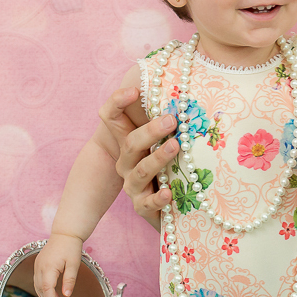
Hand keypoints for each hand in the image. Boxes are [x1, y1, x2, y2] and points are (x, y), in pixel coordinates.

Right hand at [34, 233, 83, 296]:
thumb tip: (67, 295)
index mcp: (49, 267)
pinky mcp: (38, 264)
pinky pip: (38, 280)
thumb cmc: (71, 247)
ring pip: (38, 286)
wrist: (65, 233)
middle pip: (41, 289)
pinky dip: (44, 288)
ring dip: (47, 295)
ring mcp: (37, 265)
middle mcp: (39, 267)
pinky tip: (52, 292)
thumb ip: (70, 280)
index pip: (47, 289)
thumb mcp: (74, 264)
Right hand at [99, 86, 175, 228]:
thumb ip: (169, 119)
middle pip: (131, 143)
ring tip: (175, 147)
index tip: (134, 89)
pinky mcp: (143, 207)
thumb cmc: (169, 167)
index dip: (118, 102)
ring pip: (141, 171)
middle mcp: (128, 163)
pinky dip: (158, 198)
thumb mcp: (166, 141)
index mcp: (130, 143)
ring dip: (158, 158)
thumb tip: (185, 92)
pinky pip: (147, 204)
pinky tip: (169, 193)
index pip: (112, 117)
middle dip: (151, 131)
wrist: (167, 205)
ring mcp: (133, 186)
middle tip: (172, 120)